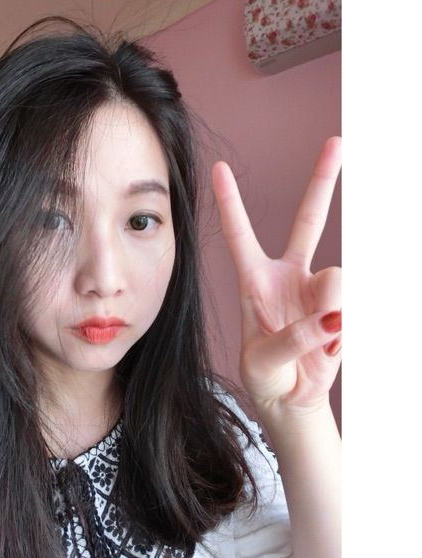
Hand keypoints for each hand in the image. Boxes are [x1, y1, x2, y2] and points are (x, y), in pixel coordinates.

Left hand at [211, 137, 341, 420]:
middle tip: (334, 142)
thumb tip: (329, 318)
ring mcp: (318, 289)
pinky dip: (344, 330)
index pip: (240, 235)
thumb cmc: (265, 376)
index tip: (219, 168)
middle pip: (307, 221)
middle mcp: (288, 276)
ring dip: (333, 310)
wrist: (292, 399)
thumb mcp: (262, 361)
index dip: (231, 203)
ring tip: (321, 339)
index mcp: (254, 282)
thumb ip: (292, 339)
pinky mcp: (343, 306)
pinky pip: (354, 305)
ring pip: (338, 278)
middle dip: (321, 181)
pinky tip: (332, 344)